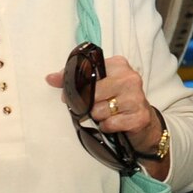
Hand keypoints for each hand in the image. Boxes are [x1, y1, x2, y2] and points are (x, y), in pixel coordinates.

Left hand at [45, 55, 164, 153]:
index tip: (70, 94)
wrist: (142, 121)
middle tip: (91, 107)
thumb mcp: (98, 85)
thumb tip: (50, 78)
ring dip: (98, 117)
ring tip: (106, 114)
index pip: (88, 71)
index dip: (75, 85)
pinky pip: (109, 124)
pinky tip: (114, 123)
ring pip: (99, 110)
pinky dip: (107, 127)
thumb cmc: (117, 100)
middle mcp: (130, 78)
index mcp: (119, 65)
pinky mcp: (139, 116)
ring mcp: (136, 97)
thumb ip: (74, 80)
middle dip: (87, 104)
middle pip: (92, 93)